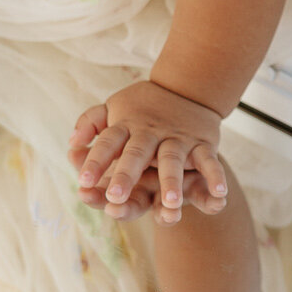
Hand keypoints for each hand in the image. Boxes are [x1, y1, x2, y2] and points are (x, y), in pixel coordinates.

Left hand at [70, 81, 226, 223]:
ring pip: (173, 161)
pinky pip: (209, 161)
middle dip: (126, 175)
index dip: (95, 161)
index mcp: (126, 125)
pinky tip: (220, 196)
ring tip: (170, 205)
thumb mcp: (114, 109)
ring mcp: (177, 138)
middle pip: (136, 153)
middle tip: (114, 196)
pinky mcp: (202, 143)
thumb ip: (91, 124)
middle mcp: (150, 132)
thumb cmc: (142, 107)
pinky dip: (215, 176)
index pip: (107, 143)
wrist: (187, 86)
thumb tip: (71, 143)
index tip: (82, 181)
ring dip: (172, 182)